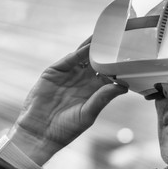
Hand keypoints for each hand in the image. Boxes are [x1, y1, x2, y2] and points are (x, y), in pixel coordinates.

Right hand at [7, 43, 127, 164]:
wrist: (38, 133)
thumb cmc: (64, 129)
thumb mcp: (87, 114)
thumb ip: (103, 98)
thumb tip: (122, 87)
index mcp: (93, 92)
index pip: (108, 75)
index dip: (117, 67)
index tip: (129, 59)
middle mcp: (82, 81)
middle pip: (98, 62)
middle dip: (107, 52)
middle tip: (119, 39)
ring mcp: (69, 75)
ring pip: (84, 57)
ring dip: (94, 47)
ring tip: (106, 35)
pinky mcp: (55, 72)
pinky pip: (70, 59)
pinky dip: (80, 51)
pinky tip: (90, 45)